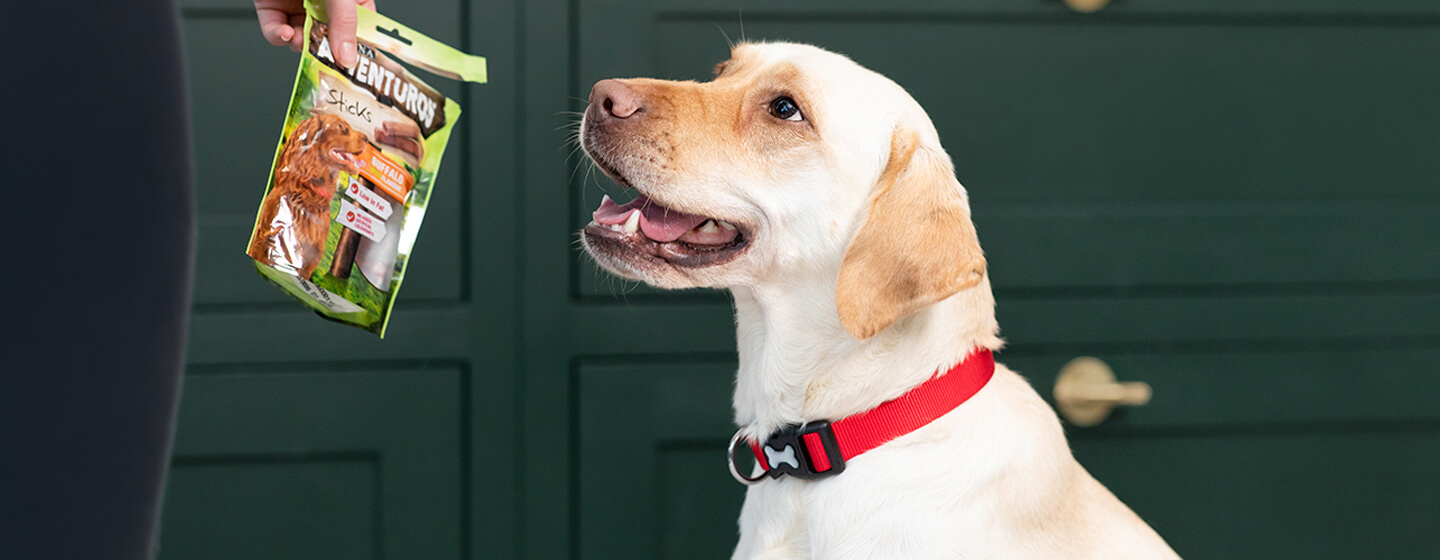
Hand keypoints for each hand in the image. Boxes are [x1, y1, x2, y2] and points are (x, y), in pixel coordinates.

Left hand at [255, 0, 377, 67]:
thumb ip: (344, 23)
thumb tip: (348, 58)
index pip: (358, 29)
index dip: (355, 48)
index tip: (352, 66)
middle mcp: (323, 3)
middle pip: (327, 38)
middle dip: (323, 50)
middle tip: (323, 58)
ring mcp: (297, 5)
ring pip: (300, 38)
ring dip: (299, 45)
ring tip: (300, 41)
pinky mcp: (272, 5)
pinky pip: (274, 29)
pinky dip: (277, 35)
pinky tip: (284, 33)